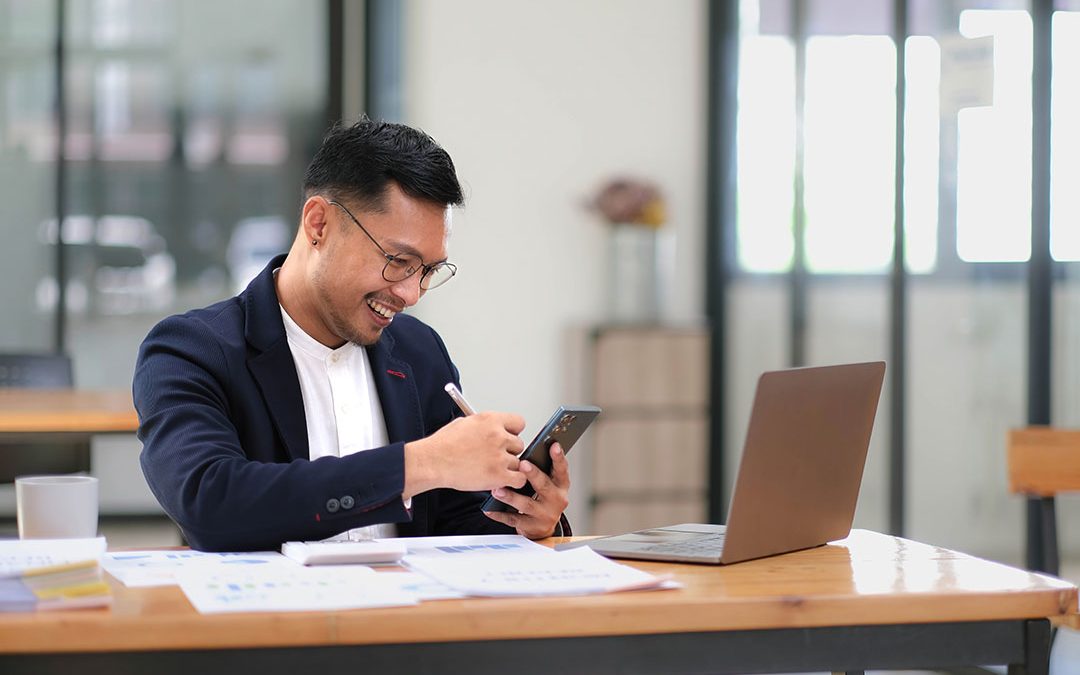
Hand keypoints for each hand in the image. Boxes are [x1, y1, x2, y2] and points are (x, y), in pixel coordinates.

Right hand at [403, 412, 526, 498]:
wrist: (433, 462)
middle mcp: (498, 436)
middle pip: (519, 444)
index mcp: (491, 420)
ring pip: (518, 463)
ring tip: (491, 469)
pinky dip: (513, 482)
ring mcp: (499, 456)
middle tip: (495, 456)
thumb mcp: (465, 422)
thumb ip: (484, 425)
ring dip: (507, 467)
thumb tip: (493, 428)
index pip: (519, 423)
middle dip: (509, 451)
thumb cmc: (443, 445)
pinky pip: (519, 479)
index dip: (513, 432)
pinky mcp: (498, 475)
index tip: (508, 437)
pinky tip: (502, 480)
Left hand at [483, 442, 569, 538]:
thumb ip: (541, 468)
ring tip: (498, 490)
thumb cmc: (542, 498)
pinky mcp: (531, 526)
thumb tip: (525, 447)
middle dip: (533, 474)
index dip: (558, 457)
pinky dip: (499, 514)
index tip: (553, 445)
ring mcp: (544, 514)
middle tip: (523, 464)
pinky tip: (489, 508)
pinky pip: (513, 519)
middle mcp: (556, 500)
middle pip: (544, 486)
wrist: (542, 528)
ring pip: (526, 504)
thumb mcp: (548, 483)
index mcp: (560, 485)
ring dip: (511, 497)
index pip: (561, 469)